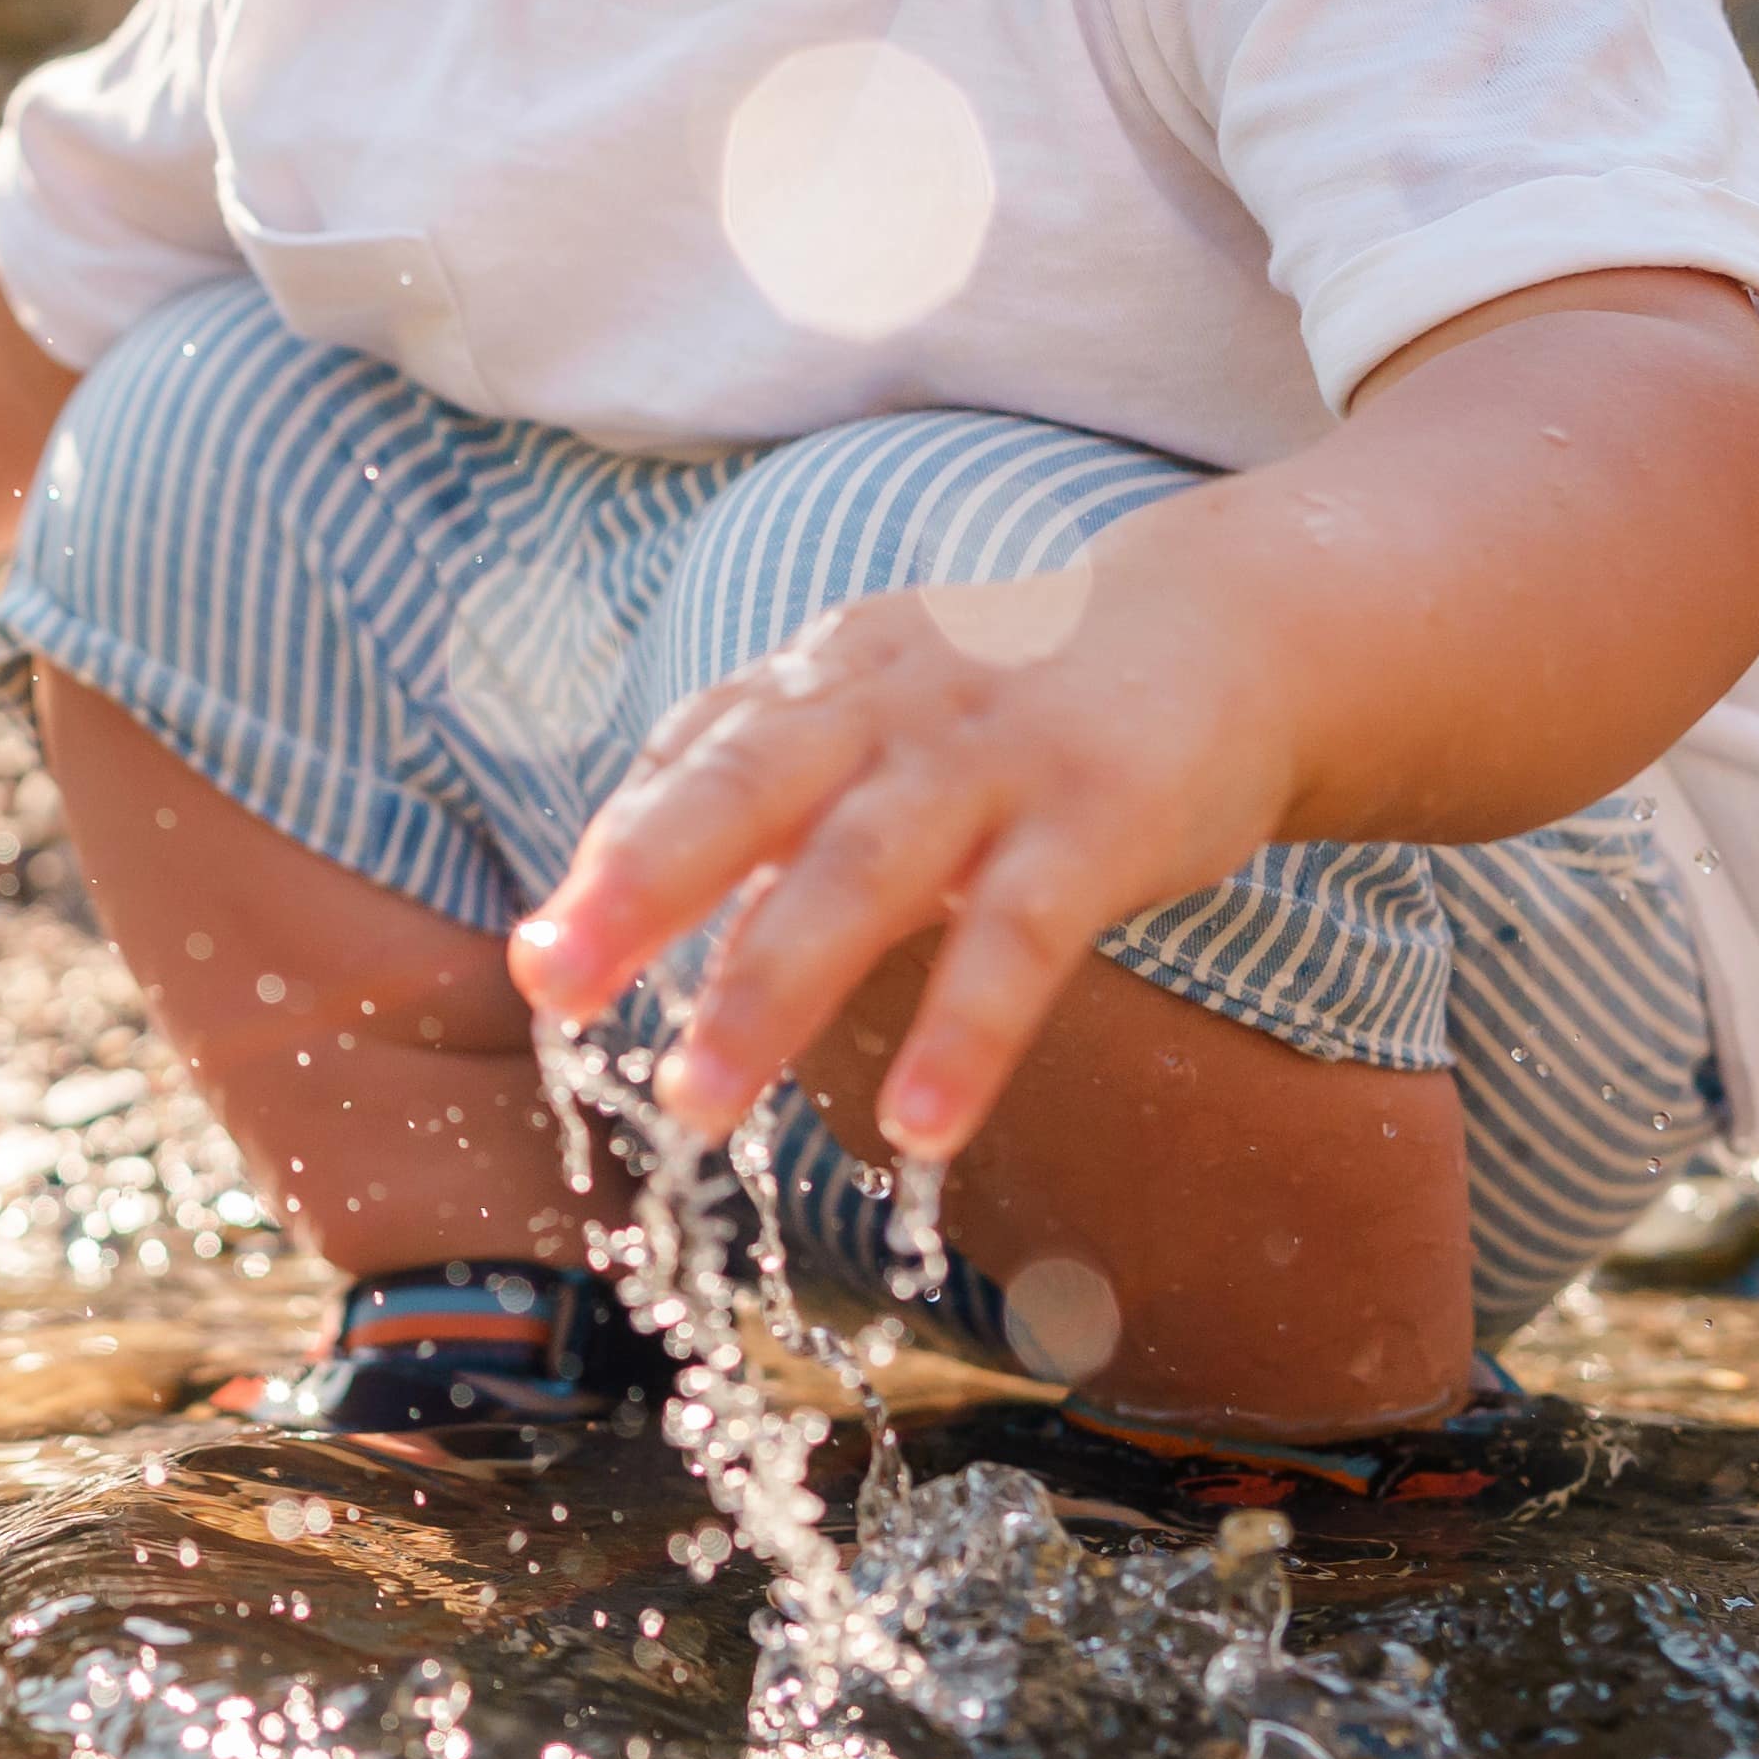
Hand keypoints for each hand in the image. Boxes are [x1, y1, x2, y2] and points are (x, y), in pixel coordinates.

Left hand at [505, 575, 1294, 1163]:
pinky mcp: (1099, 818)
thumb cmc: (1014, 702)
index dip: (613, 855)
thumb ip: (763, 812)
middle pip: (743, 789)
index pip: (692, 763)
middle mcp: (887, 701)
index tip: (536, 958)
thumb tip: (623, 916)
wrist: (1222, 625)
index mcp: (822, 678)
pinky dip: (964, 1033)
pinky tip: (916, 1133)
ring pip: (860, 870)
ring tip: (694, 1105)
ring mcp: (993, 754)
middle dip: (639, 888)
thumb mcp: (878, 722)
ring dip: (768, 987)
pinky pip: (1021, 935)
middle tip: (551, 988)